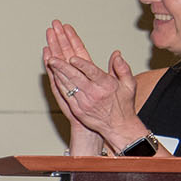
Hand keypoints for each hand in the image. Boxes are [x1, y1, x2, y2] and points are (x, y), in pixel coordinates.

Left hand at [44, 21, 146, 152]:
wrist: (118, 126)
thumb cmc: (123, 105)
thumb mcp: (129, 85)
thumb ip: (122, 68)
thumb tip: (116, 54)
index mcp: (106, 86)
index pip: (92, 73)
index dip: (82, 65)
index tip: (73, 58)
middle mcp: (94, 94)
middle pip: (76, 78)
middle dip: (62, 67)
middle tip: (53, 58)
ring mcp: (84, 103)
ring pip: (68, 85)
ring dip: (58, 73)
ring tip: (50, 62)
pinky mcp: (77, 109)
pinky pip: (65, 94)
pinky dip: (59, 83)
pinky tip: (54, 75)